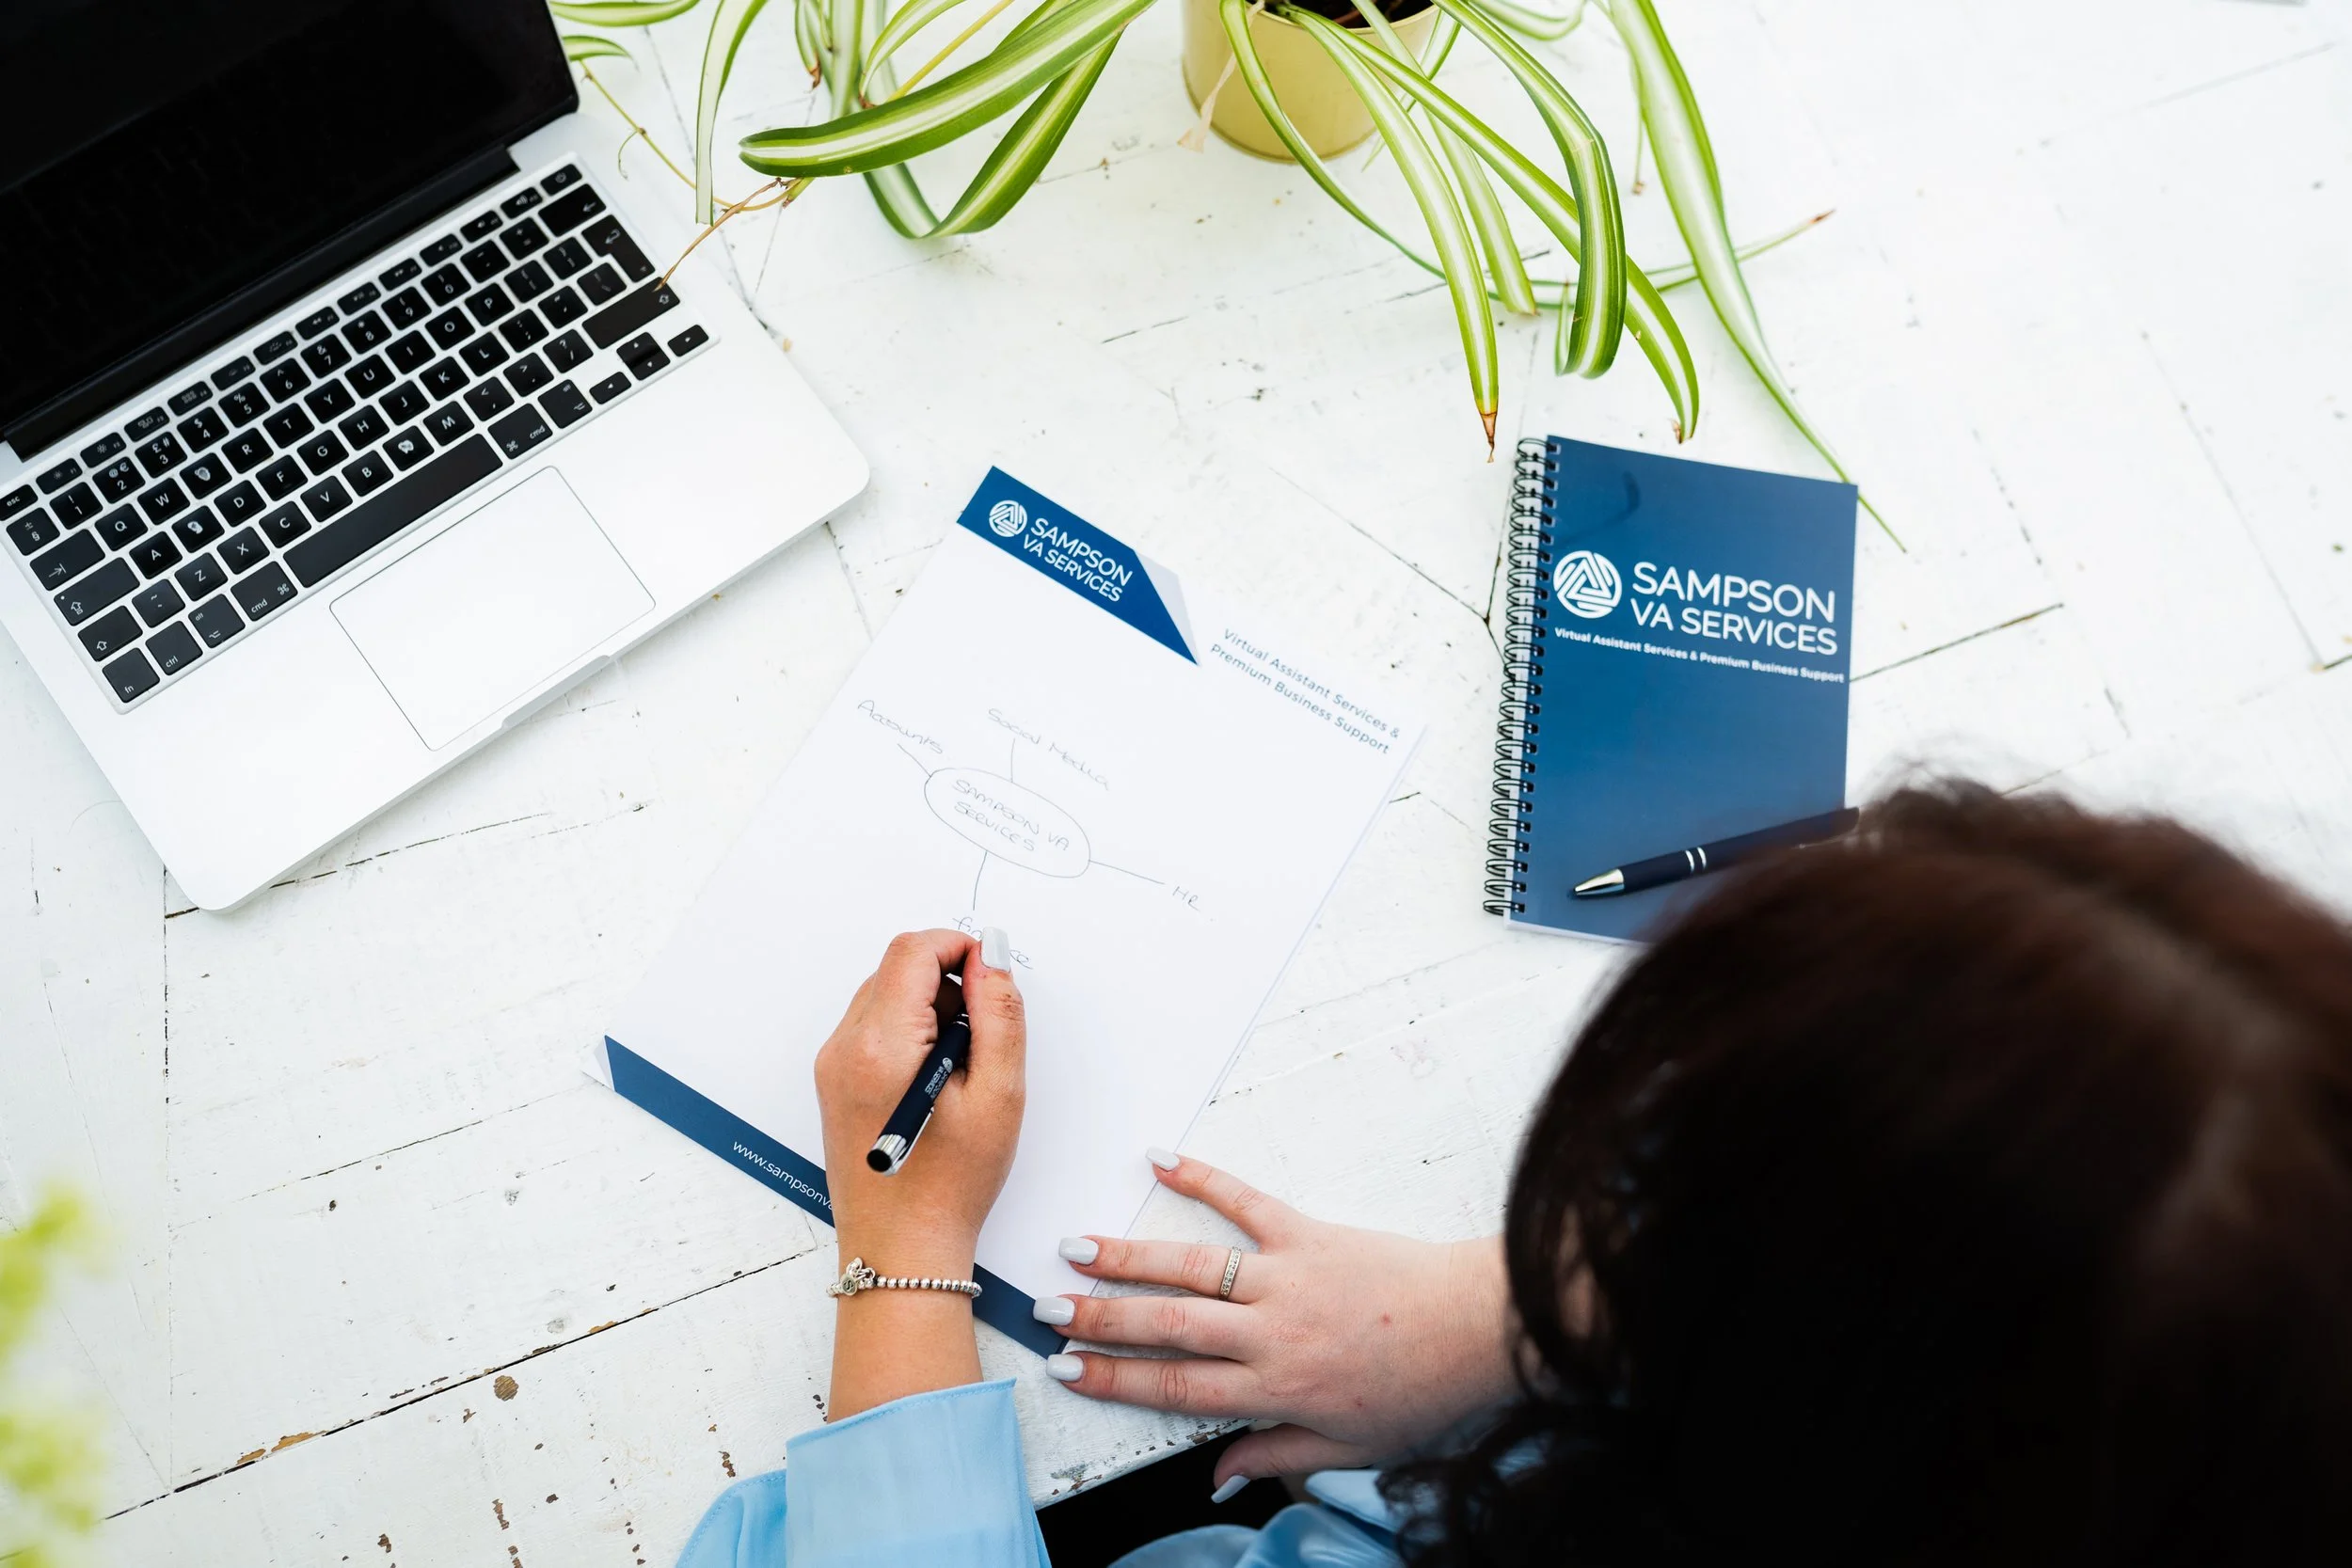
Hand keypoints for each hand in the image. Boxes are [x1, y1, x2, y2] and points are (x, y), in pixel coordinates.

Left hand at [814, 927, 1024, 1419]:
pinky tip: (936, 1082)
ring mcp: (832, 1066)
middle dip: (947, 982)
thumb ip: (999, 1012)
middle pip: (896, 969)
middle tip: (983, 1038)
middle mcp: (843, 1047)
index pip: (913, 950)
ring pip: (885, 995)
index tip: (994, 980)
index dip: (960, 948)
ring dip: (929, 1008)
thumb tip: (992, 952)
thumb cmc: (951, 1185)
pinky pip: (872, 1027)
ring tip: (961, 1067)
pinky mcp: (833, 1082)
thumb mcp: (998, 1094)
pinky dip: (909, 1033)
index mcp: (879, 1045)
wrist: (901, 1252)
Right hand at [1040, 1155, 1516, 1492]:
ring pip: (1193, 1267)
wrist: (1481, 1331)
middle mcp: (1271, 1331)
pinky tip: (1161, 1158)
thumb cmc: (1422, 1392)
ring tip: (1078, 1248)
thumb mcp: (1350, 1450)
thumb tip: (1217, 1479)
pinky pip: (1247, 1202)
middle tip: (1047, 1307)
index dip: (1113, 1378)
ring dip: (1130, 1256)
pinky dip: (1203, 1176)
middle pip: (1168, 1324)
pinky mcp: (1309, 1232)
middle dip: (1100, 1319)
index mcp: (1276, 1388)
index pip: (1175, 1385)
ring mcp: (1287, 1277)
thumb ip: (1275, 1456)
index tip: (1066, 1367)